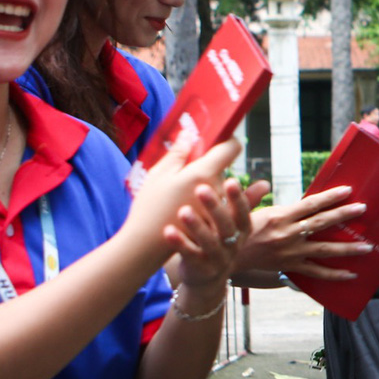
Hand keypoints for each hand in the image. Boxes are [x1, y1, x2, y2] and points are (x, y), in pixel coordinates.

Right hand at [124, 138, 241, 263]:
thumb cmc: (150, 206)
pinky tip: (183, 205)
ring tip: (179, 190)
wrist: (147, 245)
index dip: (226, 141)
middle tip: (183, 168)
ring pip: (217, 186)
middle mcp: (217, 189)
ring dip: (205, 184)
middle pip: (221, 168)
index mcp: (205, 173)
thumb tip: (191, 133)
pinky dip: (202, 201)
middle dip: (207, 164)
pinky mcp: (214, 221)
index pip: (232, 149)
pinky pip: (213, 204)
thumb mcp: (159, 174)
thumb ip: (179, 153)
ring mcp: (217, 208)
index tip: (214, 139)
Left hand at [166, 171, 253, 294]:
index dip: (238, 198)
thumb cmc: (218, 241)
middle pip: (226, 226)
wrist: (207, 279)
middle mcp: (232, 245)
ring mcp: (217, 259)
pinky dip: (180, 243)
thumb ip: (244, 203)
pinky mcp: (200, 269)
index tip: (230, 180)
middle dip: (215, 207)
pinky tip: (168, 230)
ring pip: (209, 242)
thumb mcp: (232, 224)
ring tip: (183, 210)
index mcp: (241, 231)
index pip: (242, 213)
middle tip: (201, 189)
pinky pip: (190, 255)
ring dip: (197, 226)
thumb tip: (266, 184)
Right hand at [237, 185, 373, 281]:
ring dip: (347, 248)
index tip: (348, 190)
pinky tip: (351, 274)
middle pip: (321, 223)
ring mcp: (291, 252)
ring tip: (367, 246)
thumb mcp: (251, 209)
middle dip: (344, 215)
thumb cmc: (239, 229)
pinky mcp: (290, 267)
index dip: (330, 197)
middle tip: (363, 209)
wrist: (227, 256)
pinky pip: (316, 272)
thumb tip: (272, 187)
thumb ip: (267, 199)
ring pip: (324, 249)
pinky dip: (334, 274)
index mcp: (280, 216)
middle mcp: (288, 234)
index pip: (310, 204)